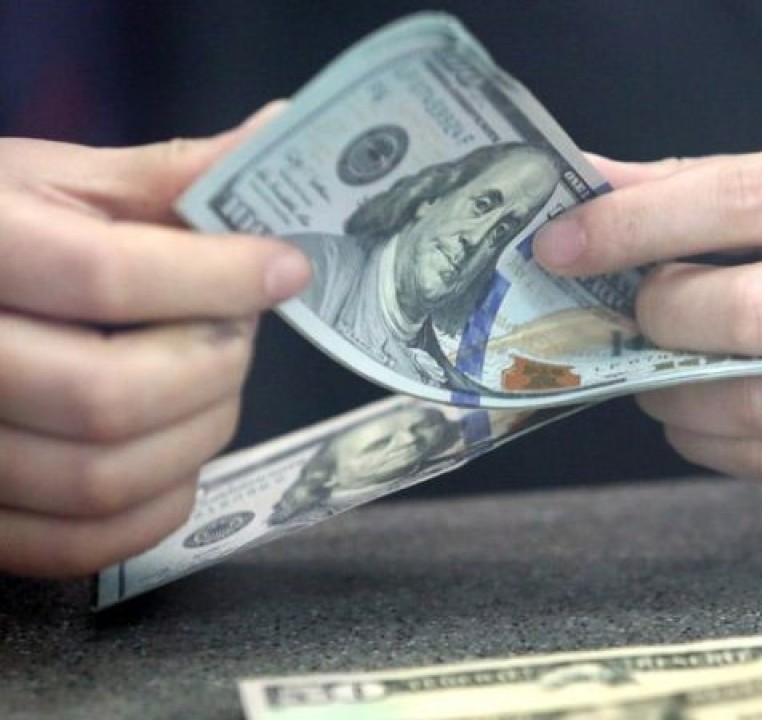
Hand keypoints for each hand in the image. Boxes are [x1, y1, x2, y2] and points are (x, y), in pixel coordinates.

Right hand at [0, 106, 310, 576]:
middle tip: (235, 333)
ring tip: (209, 385)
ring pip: (100, 479)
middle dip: (212, 366)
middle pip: (110, 395)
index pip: (106, 276)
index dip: (219, 277)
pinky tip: (176, 454)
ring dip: (196, 436)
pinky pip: (73, 547)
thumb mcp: (55, 183)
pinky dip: (155, 510)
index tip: (285, 268)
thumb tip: (281, 136)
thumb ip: (166, 177)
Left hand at [534, 133, 761, 487]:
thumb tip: (603, 190)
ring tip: (660, 363)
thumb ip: (732, 185)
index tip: (566, 242)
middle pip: (751, 317)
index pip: (744, 205)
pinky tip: (702, 411)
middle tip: (639, 306)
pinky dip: (720, 442)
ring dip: (678, 390)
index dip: (636, 226)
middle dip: (661, 315)